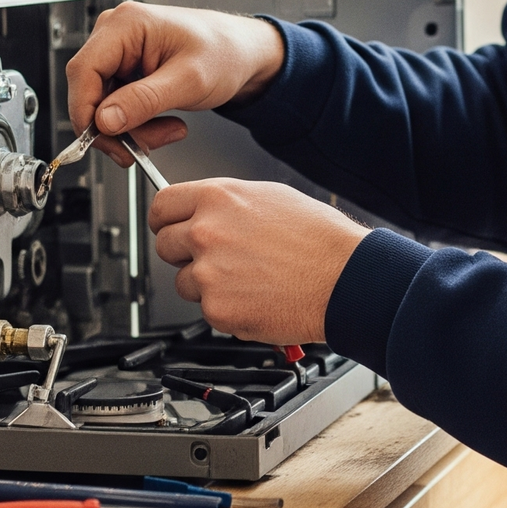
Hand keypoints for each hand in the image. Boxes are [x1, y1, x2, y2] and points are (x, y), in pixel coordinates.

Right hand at [65, 2, 285, 165]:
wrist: (245, 55)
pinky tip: (164, 124)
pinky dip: (138, 123)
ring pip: (103, 105)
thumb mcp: (188, 80)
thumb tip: (104, 120)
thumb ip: (144, 100)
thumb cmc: (226, 52)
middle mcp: (116, 34)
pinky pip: (117, 106)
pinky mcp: (127, 70)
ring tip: (168, 131)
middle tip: (142, 147)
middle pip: (90, 91)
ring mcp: (120, 53)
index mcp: (126, 24)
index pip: (83, 71)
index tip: (102, 139)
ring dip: (132, 128)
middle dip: (116, 126)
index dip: (86, 110)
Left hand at [151, 179, 368, 342]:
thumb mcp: (271, 197)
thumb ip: (228, 205)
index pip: (162, 205)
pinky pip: (208, 310)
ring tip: (248, 279)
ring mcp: (209, 272)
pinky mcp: (218, 309)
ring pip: (184, 282)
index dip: (166, 219)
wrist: (344, 277)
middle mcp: (207, 232)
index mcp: (219, 198)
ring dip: (207, 285)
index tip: (171, 227)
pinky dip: (227, 309)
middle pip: (164, 244)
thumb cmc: (319, 239)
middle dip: (184, 253)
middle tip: (216, 259)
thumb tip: (208, 211)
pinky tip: (257, 297)